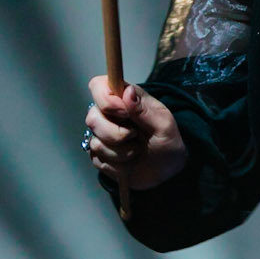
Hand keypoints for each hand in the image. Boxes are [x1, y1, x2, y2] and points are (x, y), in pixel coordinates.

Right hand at [85, 77, 186, 191]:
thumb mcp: (164, 126)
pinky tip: (129, 162)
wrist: (166, 172)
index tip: (125, 114)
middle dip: (116, 134)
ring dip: (121, 153)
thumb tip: (127, 91)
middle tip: (135, 137)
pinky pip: (98, 160)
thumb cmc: (167, 143)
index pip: (98, 86)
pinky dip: (118, 165)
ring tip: (136, 150)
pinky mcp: (98, 155)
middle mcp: (108, 114)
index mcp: (124, 99)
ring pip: (96, 142)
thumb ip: (144, 109)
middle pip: (92, 117)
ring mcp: (101, 135)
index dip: (106, 100)